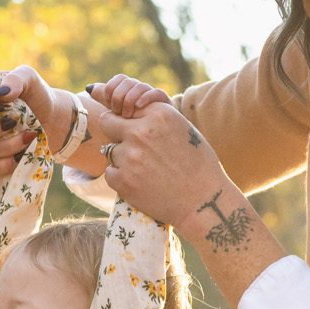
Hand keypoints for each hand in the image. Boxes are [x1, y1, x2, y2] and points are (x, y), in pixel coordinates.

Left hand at [85, 74, 174, 117]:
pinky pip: (156, 93)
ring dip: (130, 99)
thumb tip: (88, 87)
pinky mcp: (164, 102)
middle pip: (128, 81)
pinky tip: (139, 107)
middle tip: (117, 112)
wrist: (159, 136)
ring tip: (127, 114)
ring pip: (140, 86)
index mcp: (129, 90)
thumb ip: (106, 100)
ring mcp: (152, 95)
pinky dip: (146, 98)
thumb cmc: (135, 125)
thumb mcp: (118, 113)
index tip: (108, 104)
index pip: (119, 79)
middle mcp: (141, 90)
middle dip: (119, 96)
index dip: (111, 88)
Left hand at [85, 101, 245, 241]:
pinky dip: (120, 178)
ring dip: (121, 159)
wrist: (202, 200)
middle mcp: (141, 131)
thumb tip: (129, 112)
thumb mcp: (182, 129)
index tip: (131, 129)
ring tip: (144, 171)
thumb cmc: (197, 165)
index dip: (125, 118)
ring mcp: (130, 156)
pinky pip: (110, 173)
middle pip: (107, 122)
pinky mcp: (123, 180)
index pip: (124, 107)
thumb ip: (155, 119)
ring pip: (110, 151)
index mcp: (158, 114)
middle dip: (115, 133)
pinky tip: (140, 183)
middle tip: (130, 148)